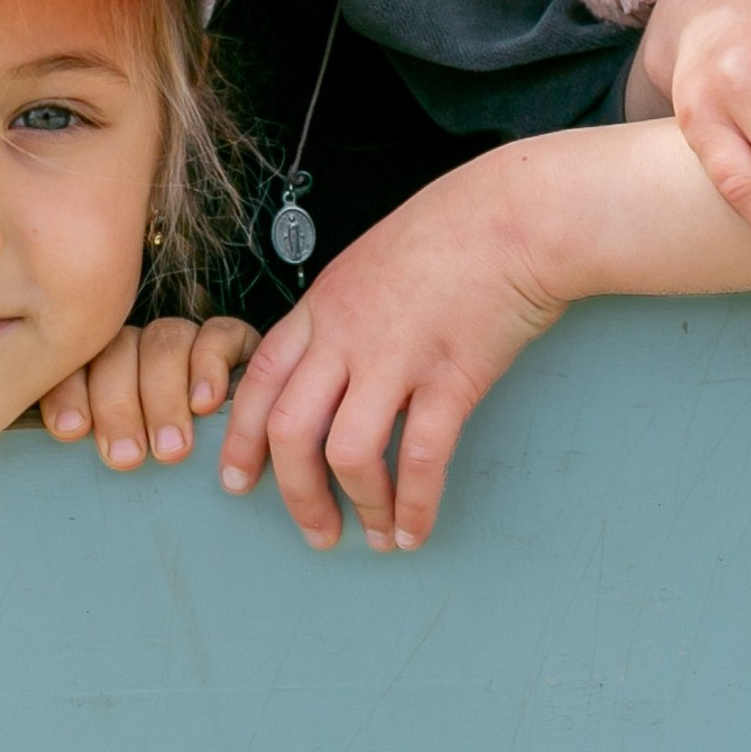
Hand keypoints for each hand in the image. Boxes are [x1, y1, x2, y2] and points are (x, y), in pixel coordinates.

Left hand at [42, 314, 256, 470]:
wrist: (246, 450)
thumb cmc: (168, 471)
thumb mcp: (126, 460)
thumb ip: (97, 452)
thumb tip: (57, 464)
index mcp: (99, 368)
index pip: (73, 366)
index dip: (69, 392)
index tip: (72, 428)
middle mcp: (137, 348)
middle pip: (118, 353)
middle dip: (118, 405)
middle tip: (126, 456)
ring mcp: (182, 340)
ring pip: (164, 342)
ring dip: (163, 395)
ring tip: (171, 447)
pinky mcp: (229, 341)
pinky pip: (217, 336)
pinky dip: (209, 366)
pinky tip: (206, 402)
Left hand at [217, 152, 562, 552]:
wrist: (513, 214)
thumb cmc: (447, 234)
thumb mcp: (368, 265)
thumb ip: (340, 316)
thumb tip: (327, 368)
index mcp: (321, 306)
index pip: (260, 379)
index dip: (242, 436)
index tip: (237, 481)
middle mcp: (347, 333)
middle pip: (291, 427)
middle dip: (294, 491)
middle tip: (314, 532)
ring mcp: (397, 355)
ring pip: (348, 451)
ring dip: (359, 505)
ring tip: (375, 537)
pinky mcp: (452, 376)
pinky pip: (422, 457)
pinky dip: (416, 505)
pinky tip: (418, 531)